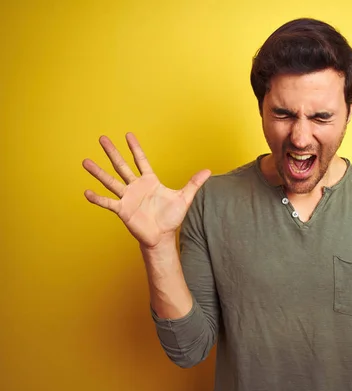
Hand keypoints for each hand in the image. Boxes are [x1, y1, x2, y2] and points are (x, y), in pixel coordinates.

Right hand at [82, 133, 210, 247]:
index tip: (128, 134)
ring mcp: (128, 198)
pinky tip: (86, 191)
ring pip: (111, 181)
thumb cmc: (171, 218)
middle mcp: (136, 187)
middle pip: (122, 166)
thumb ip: (194, 184)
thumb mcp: (184, 198)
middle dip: (112, 152)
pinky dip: (98, 198)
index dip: (135, 148)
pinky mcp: (123, 210)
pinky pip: (108, 203)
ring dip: (98, 172)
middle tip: (102, 138)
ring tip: (85, 162)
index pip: (141, 160)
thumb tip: (208, 171)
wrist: (162, 237)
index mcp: (150, 181)